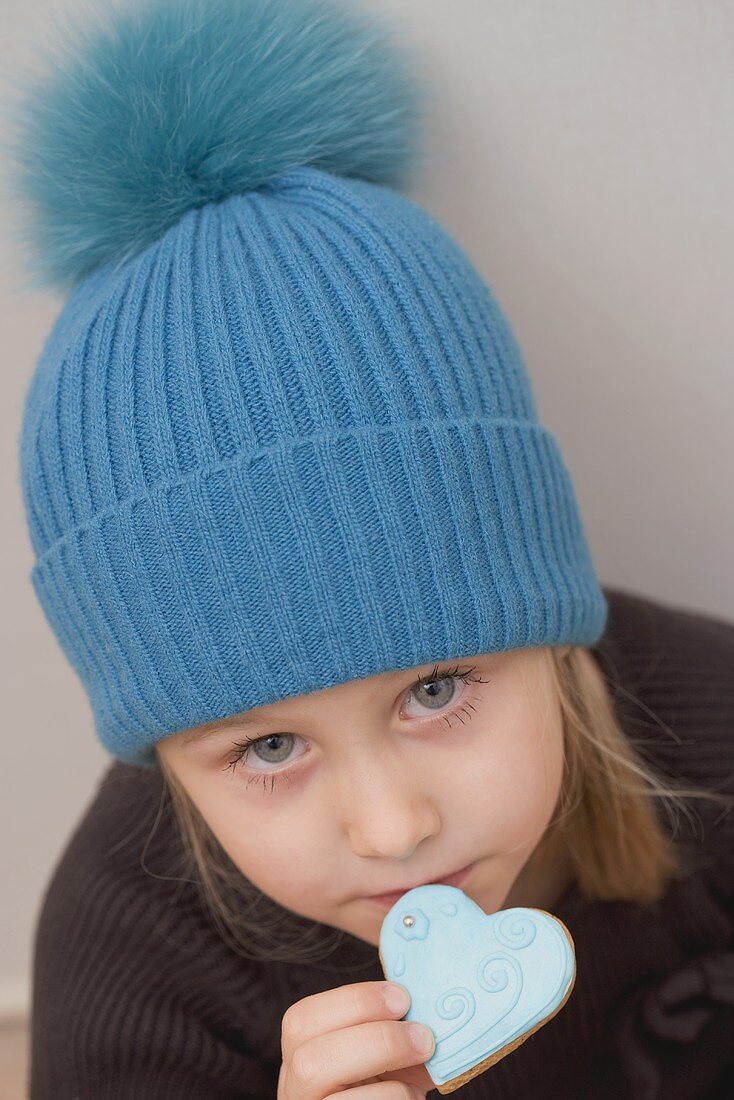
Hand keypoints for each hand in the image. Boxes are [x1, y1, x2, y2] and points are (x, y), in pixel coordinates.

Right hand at [277, 979, 436, 1097]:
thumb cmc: (390, 1078)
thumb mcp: (382, 1047)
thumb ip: (392, 1022)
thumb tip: (426, 1002)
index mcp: (300, 1052)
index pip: (301, 1020)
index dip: (352, 1001)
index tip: (401, 997)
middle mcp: (295, 1089)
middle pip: (310, 1061)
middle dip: (375, 1040)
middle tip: (421, 1036)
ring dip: (389, 1080)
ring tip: (420, 1072)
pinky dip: (393, 1099)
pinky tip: (413, 1096)